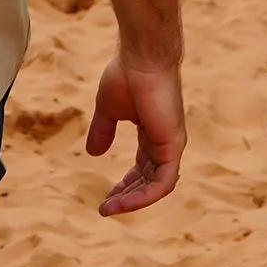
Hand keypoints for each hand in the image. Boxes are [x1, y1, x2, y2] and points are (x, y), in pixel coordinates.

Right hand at [85, 54, 184, 215]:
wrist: (140, 57)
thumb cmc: (126, 75)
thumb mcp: (108, 109)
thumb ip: (103, 131)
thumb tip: (93, 154)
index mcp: (153, 133)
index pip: (142, 169)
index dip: (124, 185)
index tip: (105, 197)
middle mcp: (165, 142)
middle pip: (149, 180)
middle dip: (127, 196)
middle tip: (105, 208)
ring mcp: (172, 145)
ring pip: (157, 186)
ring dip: (134, 201)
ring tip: (109, 209)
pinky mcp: (173, 145)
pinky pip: (163, 182)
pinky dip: (145, 195)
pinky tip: (124, 202)